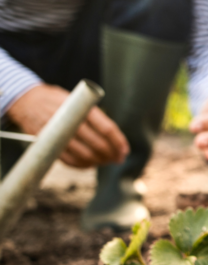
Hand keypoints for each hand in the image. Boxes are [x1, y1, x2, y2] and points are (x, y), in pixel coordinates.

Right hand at [6, 84, 128, 167]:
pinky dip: (82, 165)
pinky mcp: (48, 144)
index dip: (118, 142)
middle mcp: (69, 121)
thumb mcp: (77, 99)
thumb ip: (93, 115)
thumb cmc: (57, 99)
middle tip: (119, 158)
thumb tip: (114, 137)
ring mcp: (57, 134)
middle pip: (97, 144)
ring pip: (84, 155)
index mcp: (80, 108)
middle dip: (112, 154)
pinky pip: (69, 161)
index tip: (124, 150)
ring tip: (107, 162)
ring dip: (99, 161)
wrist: (26, 100)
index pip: (106, 128)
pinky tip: (91, 164)